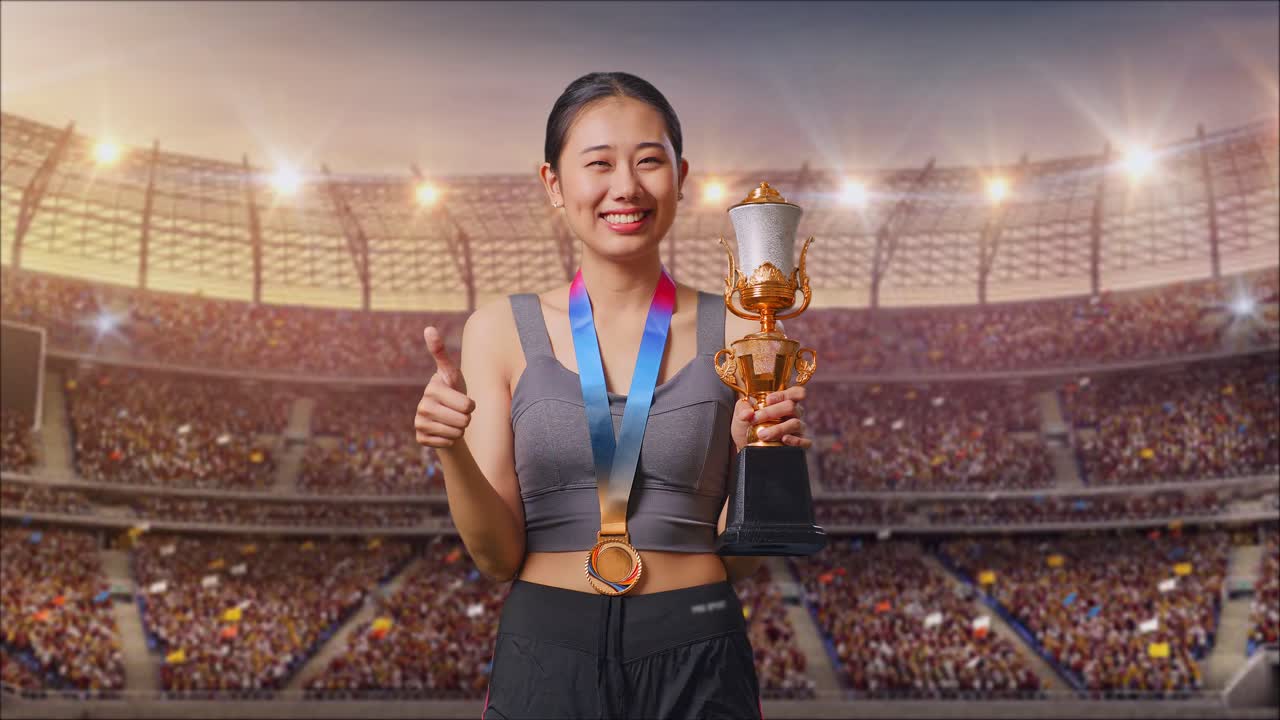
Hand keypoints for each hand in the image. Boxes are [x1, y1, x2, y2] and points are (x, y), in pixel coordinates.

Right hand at [414, 326, 475, 448]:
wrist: (445, 416)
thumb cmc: (452, 391)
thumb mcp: (452, 373)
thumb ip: (441, 352)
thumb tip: (428, 328)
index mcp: (432, 388)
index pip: (467, 405)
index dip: (470, 405)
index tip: (460, 400)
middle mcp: (422, 405)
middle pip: (463, 420)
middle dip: (466, 418)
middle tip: (458, 411)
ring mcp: (419, 423)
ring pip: (457, 433)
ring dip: (459, 428)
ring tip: (452, 420)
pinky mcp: (421, 438)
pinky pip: (448, 442)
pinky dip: (451, 439)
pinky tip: (444, 431)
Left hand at [729, 385, 810, 451]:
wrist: (745, 448)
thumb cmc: (747, 427)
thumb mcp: (741, 415)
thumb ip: (742, 408)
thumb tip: (748, 413)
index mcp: (784, 402)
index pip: (795, 392)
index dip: (784, 394)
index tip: (768, 400)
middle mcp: (794, 414)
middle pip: (791, 407)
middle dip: (772, 412)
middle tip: (755, 420)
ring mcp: (798, 429)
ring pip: (796, 424)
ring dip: (778, 428)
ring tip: (762, 435)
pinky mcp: (800, 445)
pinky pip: (805, 442)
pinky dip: (795, 440)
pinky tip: (784, 440)